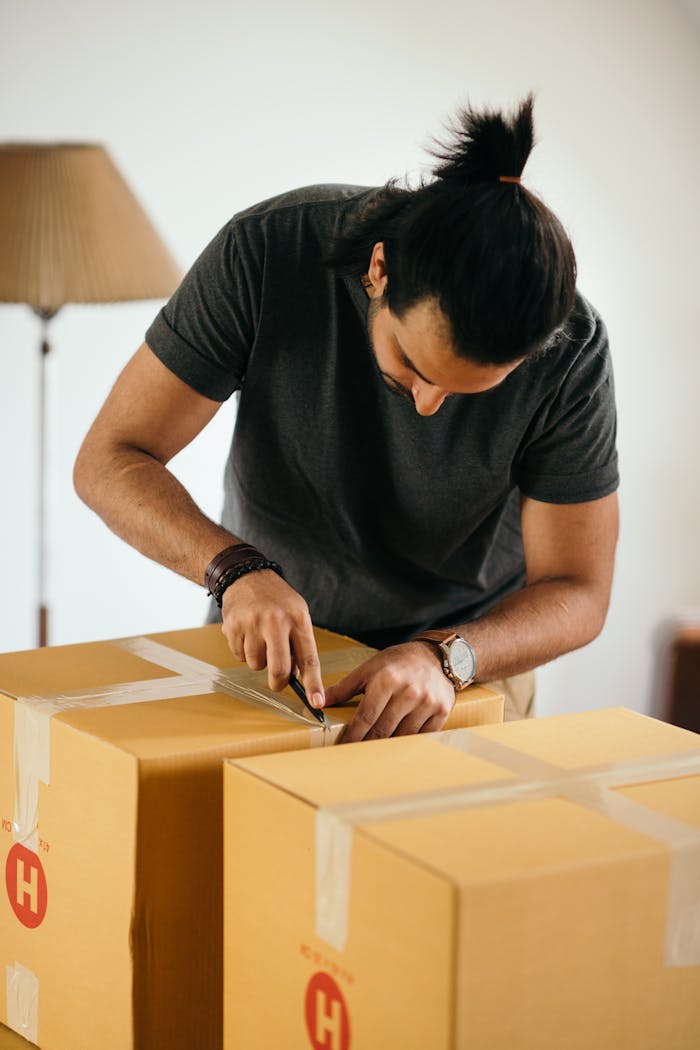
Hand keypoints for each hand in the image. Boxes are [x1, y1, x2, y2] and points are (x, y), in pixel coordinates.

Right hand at [221, 570, 323, 704]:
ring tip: (260, 639)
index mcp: (297, 618)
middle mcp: (275, 621)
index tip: (317, 702)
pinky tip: (247, 633)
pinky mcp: (233, 627)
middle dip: (279, 682)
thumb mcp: (297, 614)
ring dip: (258, 660)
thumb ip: (299, 644)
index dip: (313, 684)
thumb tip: (297, 676)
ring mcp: (252, 624)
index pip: (309, 658)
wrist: (245, 576)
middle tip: (279, 682)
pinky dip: (243, 651)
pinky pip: (239, 656)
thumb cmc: (276, 598)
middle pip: (279, 669)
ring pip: (256, 664)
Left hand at [322, 642, 454, 743]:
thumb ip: (344, 687)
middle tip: (355, 757)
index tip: (343, 748)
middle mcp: (408, 691)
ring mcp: (427, 702)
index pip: (366, 716)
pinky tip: (399, 747)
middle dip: (367, 744)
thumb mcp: (369, 668)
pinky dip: (409, 742)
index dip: (353, 736)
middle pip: (383, 729)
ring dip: (388, 746)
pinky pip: (423, 736)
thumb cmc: (397, 663)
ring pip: (402, 736)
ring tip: (375, 755)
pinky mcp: (442, 710)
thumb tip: (318, 701)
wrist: (435, 656)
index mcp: (386, 680)